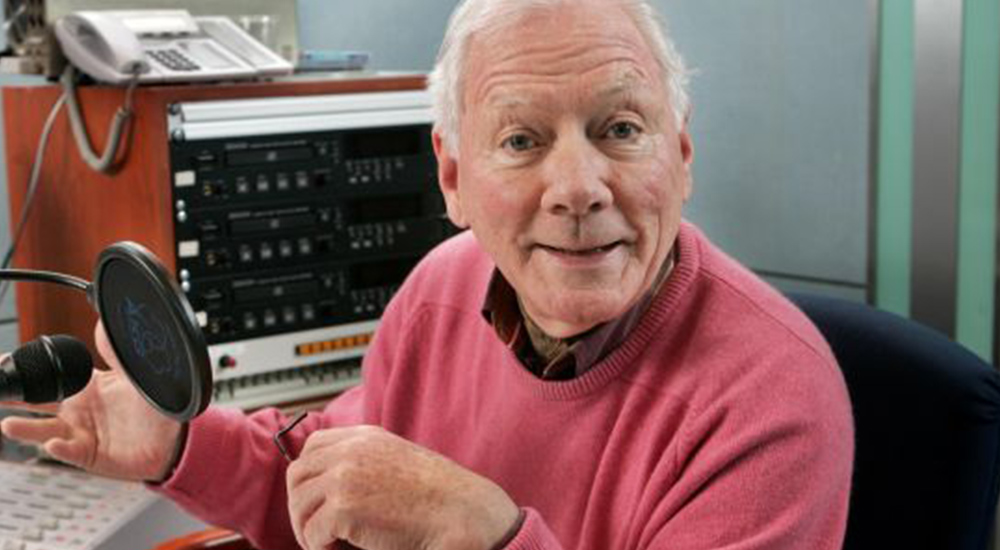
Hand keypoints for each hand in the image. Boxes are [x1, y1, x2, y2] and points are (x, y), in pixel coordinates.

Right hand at [0, 322, 182, 481]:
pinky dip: (61, 449)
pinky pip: (71, 452)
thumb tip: (103, 322)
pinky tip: (53, 443)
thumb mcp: (135, 373)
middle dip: (11, 396)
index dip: (28, 370)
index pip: (51, 376)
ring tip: (9, 425)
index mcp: (87, 386)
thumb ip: (117, 351)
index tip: (3, 362)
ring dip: (25, 429)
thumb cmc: (155, 406)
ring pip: (44, 431)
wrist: (175, 438)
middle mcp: (78, 410)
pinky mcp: (90, 455)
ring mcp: (81, 433)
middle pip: (36, 402)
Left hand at [287, 425, 519, 549]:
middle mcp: (351, 451)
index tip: (316, 500)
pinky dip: (320, 546)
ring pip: (299, 505)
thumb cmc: (438, 496)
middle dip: (300, 505)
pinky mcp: (344, 508)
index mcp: (365, 437)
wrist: (461, 513)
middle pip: (297, 475)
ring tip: (328, 544)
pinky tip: (342, 549)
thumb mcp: (398, 460)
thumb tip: (332, 485)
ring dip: (307, 529)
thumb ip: (366, 461)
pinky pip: (312, 532)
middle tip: (315, 530)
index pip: (312, 446)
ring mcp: (345, 477)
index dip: (309, 476)